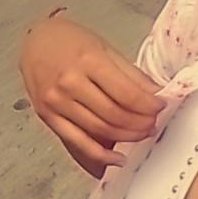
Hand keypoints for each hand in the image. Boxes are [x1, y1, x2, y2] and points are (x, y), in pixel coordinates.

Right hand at [19, 16, 166, 177]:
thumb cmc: (72, 42)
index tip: (161, 107)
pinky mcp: (47, 117)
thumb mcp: (106, 48)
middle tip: (154, 123)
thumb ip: (131, 74)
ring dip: (127, 136)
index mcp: (89, 61)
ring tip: (142, 134)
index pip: (127, 93)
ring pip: (100, 130)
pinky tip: (118, 157)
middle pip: (114, 114)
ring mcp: (56, 102)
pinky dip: (100, 154)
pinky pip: (78, 142)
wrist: (36, 41)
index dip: (149, 105)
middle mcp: (69, 83)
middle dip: (140, 123)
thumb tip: (156, 95)